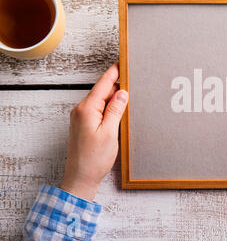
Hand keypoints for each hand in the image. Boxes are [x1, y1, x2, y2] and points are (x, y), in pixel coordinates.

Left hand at [60, 62, 128, 200]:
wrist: (80, 178)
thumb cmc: (94, 159)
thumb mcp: (110, 132)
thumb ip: (116, 110)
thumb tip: (122, 92)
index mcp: (87, 109)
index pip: (103, 84)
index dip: (114, 72)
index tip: (123, 62)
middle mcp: (81, 110)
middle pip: (102, 91)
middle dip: (117, 86)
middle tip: (133, 80)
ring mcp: (81, 118)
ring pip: (101, 101)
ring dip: (114, 98)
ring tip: (130, 96)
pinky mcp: (84, 125)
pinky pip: (98, 110)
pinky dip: (109, 108)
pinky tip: (119, 111)